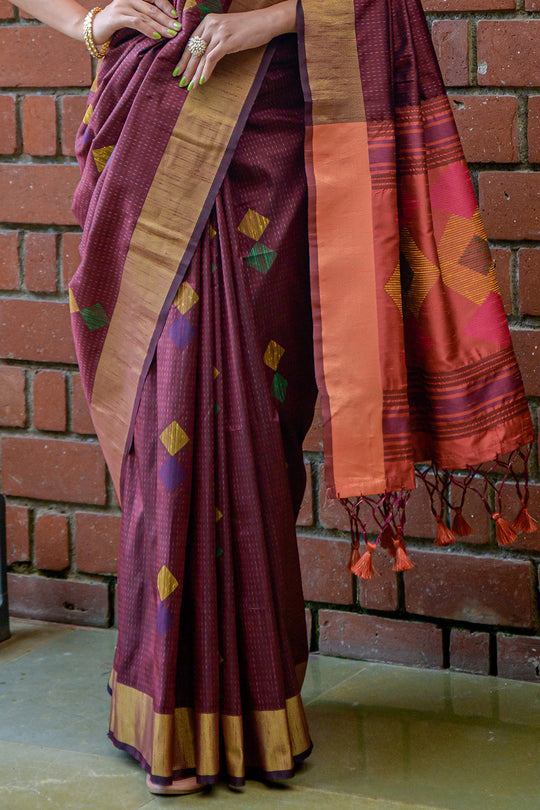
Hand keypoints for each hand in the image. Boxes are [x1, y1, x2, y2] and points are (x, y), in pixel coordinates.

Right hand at [92, 0, 181, 44]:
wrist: (93, 28)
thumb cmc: (116, 24)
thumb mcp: (132, 16)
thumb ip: (145, 16)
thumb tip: (167, 24)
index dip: (166, 6)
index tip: (177, 18)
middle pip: (153, 8)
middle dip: (167, 19)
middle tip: (178, 29)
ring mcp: (122, 5)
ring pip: (147, 15)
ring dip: (161, 26)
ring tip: (171, 35)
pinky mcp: (117, 16)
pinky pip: (136, 22)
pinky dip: (148, 29)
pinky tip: (156, 36)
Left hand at [173, 1, 295, 89]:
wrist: (266, 22)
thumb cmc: (249, 27)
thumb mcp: (227, 29)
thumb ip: (216, 37)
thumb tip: (207, 55)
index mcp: (208, 20)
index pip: (191, 41)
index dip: (184, 58)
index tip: (179, 70)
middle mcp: (211, 25)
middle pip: (194, 50)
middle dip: (186, 68)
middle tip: (180, 82)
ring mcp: (218, 33)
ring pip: (201, 57)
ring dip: (195, 74)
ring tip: (190, 86)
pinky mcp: (227, 42)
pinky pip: (212, 59)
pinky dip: (206, 71)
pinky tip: (202, 81)